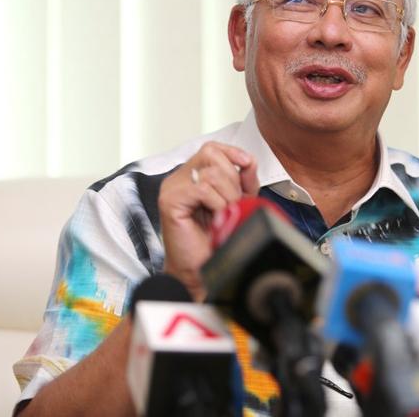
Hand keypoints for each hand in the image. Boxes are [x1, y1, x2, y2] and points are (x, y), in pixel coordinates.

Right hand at [158, 142, 258, 300]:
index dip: (232, 152)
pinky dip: (217, 203)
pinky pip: (202, 189)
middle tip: (232, 204)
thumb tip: (249, 161)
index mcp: (192, 175)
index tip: (247, 164)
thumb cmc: (215, 239)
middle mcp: (178, 178)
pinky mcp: (169, 200)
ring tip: (225, 213)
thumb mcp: (238, 202)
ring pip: (210, 172)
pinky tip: (216, 217)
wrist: (201, 270)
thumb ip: (244, 180)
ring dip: (227, 194)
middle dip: (232, 180)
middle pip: (212, 155)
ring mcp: (171, 188)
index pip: (212, 148)